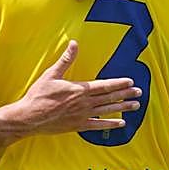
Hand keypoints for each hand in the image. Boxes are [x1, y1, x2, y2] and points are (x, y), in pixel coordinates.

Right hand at [0, 41, 139, 134]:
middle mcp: (84, 103)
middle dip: (125, 94)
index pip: (104, 85)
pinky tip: (121, 123)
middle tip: (139, 93)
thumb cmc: (39, 95)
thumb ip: (66, 60)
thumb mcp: (51, 74)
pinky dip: (110, 124)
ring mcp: (82, 115)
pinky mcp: (78, 126)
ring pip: (107, 111)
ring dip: (122, 108)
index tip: (130, 82)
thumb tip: (74, 44)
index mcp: (79, 89)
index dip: (118, 83)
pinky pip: (98, 125)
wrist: (29, 117)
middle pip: (109, 98)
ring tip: (135, 106)